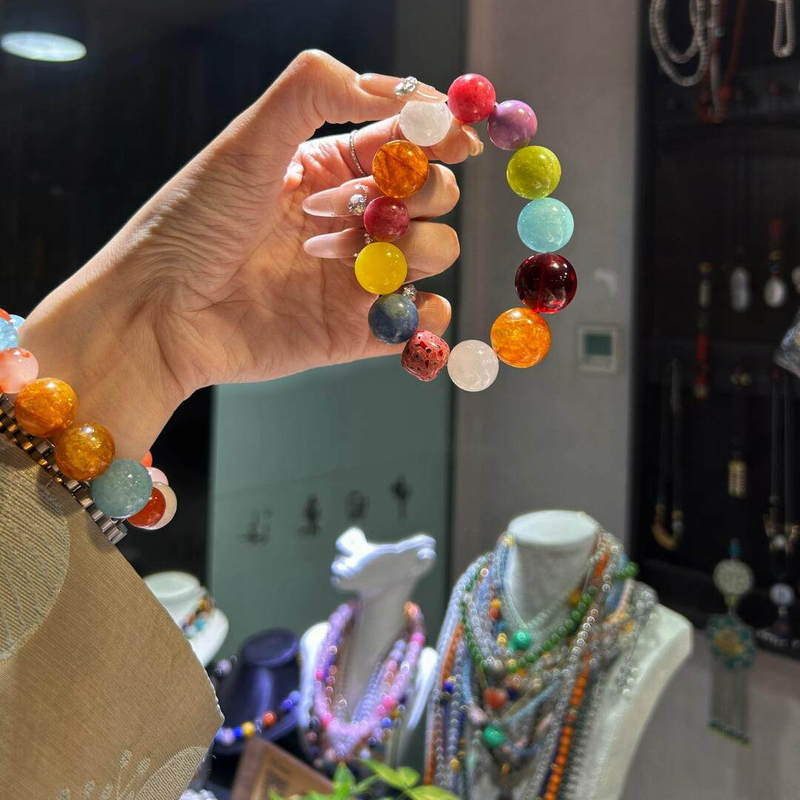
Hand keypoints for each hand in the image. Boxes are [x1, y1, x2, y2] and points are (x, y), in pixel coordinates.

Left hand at [19, 51, 481, 456]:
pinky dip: (424, 316)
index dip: (437, 133)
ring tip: (326, 256)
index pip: (406, 140)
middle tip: (345, 205)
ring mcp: (357, 275)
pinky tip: (390, 305)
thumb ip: (311, 93)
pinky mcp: (356, 329)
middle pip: (433, 195)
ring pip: (435, 252)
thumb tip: (389, 87)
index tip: (455, 136)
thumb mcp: (246, 142)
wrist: (161, 312)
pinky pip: (419, 321)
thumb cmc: (192, 222)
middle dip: (412, 194)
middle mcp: (351, 219)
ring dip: (405, 249)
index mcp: (328, 167)